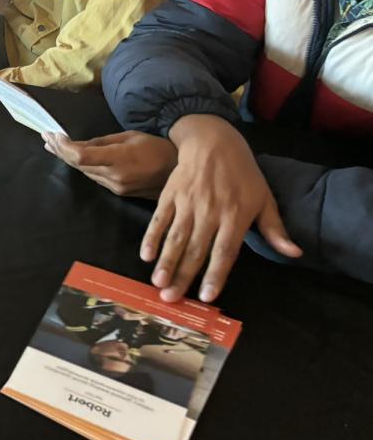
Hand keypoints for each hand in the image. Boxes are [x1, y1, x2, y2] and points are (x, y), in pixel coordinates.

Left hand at [43, 130, 176, 199]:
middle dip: (60, 150)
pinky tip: (72, 158)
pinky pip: (95, 177)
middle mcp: (115, 176)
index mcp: (119, 159)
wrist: (179, 171)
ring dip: (68, 159)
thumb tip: (78, 144)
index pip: (81, 156)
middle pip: (78, 165)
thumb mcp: (129, 137)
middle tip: (46, 137)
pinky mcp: (119, 193)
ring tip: (53, 145)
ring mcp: (116, 187)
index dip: (63, 147)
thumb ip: (101, 142)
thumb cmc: (157, 147)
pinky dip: (82, 166)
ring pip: (84, 172)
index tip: (52, 135)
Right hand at [146, 115, 301, 302]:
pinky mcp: (170, 195)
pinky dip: (151, 236)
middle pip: (196, 249)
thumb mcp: (265, 199)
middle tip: (171, 298)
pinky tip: (145, 254)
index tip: (206, 296)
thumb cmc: (243, 173)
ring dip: (165, 261)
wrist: (214, 141)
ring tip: (157, 282)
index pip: (225, 251)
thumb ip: (276, 229)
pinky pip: (160, 219)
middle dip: (183, 275)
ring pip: (176, 237)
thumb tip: (295, 253)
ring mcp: (188, 203)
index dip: (215, 274)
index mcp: (236, 216)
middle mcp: (210, 212)